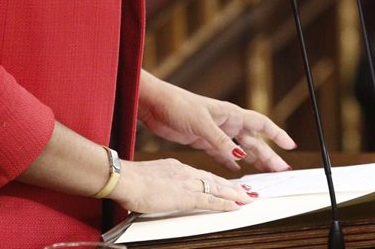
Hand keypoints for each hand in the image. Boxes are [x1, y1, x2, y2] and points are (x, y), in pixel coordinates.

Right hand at [112, 157, 251, 213]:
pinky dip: (225, 204)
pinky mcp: (186, 196)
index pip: (202, 174)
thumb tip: (154, 191)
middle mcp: (185, 172)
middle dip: (231, 187)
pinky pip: (211, 201)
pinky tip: (236, 207)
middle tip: (247, 191)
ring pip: (217, 188)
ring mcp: (187, 183)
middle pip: (214, 179)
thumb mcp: (147, 179)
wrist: (125, 178)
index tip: (226, 185)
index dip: (216, 181)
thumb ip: (156, 184)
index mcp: (176, 167)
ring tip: (248, 198)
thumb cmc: (129, 180)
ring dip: (235, 194)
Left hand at [139, 71, 295, 172]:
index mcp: (231, 114)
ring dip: (253, 161)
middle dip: (268, 155)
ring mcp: (216, 133)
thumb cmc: (179, 105)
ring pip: (240, 149)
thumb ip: (221, 141)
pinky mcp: (203, 141)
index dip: (277, 135)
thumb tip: (240, 157)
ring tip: (265, 174)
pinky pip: (222, 154)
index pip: (261, 124)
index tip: (290, 146)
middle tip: (281, 170)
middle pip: (253, 141)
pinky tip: (237, 171)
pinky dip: (231, 163)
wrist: (156, 105)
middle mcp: (227, 123)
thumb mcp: (201, 124)